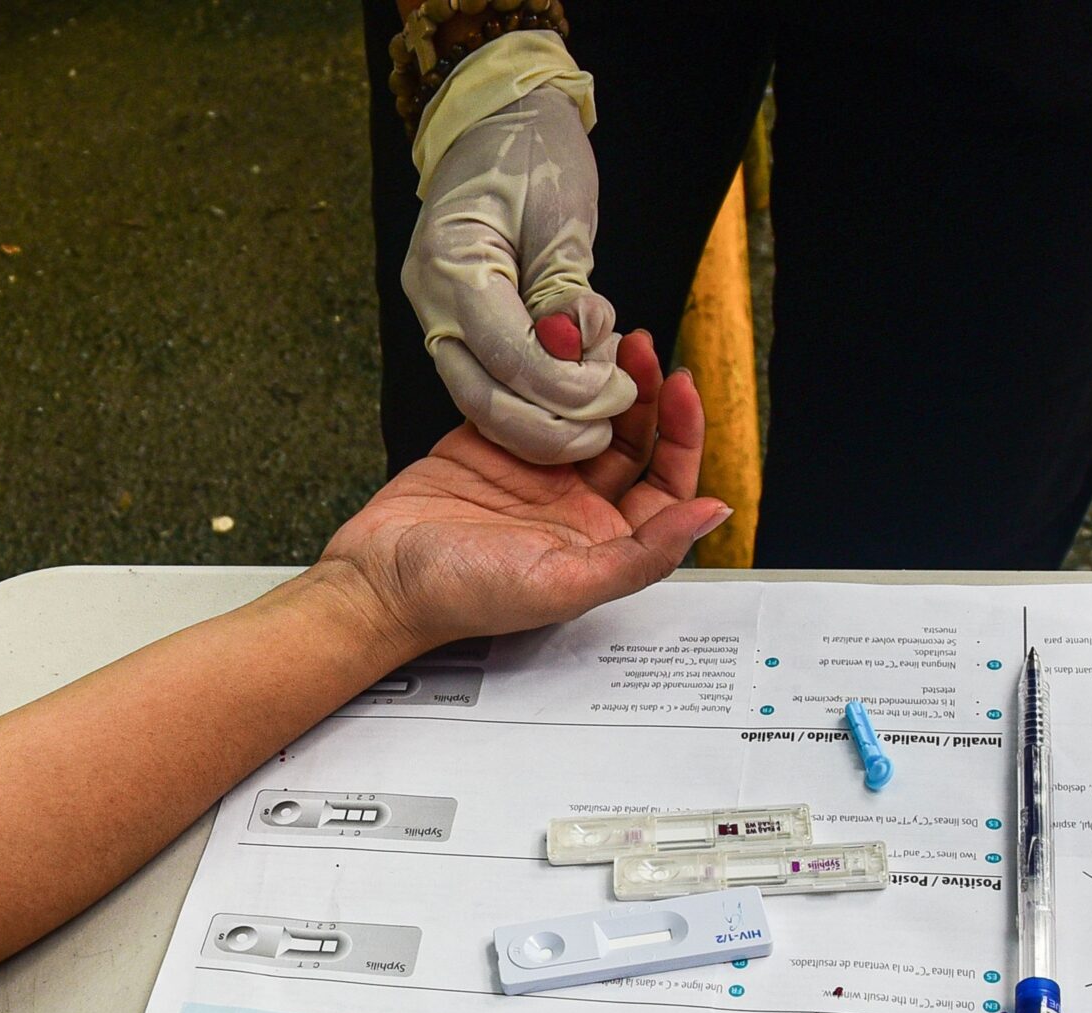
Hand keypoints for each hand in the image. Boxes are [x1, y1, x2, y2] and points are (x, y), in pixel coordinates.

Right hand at [321, 331, 728, 649]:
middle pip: (634, 440)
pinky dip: (548, 373)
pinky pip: (534, 401)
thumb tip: (712, 513)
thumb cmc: (464, 595)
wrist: (379, 577)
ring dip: (601, 377)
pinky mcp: (494, 443)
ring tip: (605, 338)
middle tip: (643, 347)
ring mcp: (535, 471)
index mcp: (603, 542)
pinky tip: (556, 348)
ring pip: (588, 413)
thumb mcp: (565, 584)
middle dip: (645, 391)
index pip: (667, 483)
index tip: (680, 387)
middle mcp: (576, 506)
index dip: (683, 434)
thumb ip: (644, 554)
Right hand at [402, 85, 634, 464]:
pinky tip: (578, 388)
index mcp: (450, 264)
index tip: (613, 393)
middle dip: (546, 426)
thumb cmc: (533, 151)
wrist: (499, 118)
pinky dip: (534, 396)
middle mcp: (432, 298)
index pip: (505, 355)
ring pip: (482, 400)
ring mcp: (438, 314)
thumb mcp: (561, 215)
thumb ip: (564, 288)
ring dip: (541, 419)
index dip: (561, 386)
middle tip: (604, 427)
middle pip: (480, 397)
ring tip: (599, 409)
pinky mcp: (458, 324)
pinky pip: (490, 379)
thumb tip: (571, 351)